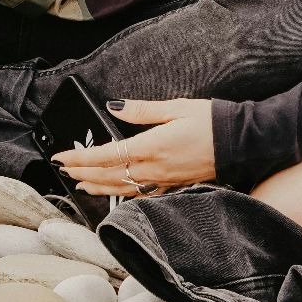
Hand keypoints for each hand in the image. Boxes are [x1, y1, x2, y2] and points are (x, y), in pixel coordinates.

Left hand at [53, 98, 215, 196]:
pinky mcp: (174, 186)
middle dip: (83, 173)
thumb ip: (142, 110)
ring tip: (80, 185)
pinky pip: (141, 195)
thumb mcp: (176, 107)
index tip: (61, 157)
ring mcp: (163, 181)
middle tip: (64, 170)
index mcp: (151, 146)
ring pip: (123, 189)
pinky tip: (115, 194)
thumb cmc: (210, 121)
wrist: (241, 143)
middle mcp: (154, 169)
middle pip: (109, 175)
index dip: (80, 158)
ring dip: (98, 187)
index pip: (106, 155)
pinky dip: (122, 195)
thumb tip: (113, 106)